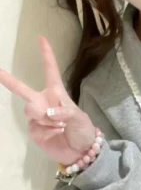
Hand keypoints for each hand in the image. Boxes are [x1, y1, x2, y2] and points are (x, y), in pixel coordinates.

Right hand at [0, 36, 95, 165]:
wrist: (80, 151)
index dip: (46, 55)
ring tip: (60, 125)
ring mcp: (37, 117)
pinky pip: (35, 127)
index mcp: (57, 93)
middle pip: (23, 90)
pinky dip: (47, 131)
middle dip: (8, 80)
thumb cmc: (83, 129)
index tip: (41, 38)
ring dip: (46, 118)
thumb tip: (48, 111)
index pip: (50, 70)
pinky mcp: (34, 131)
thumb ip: (65, 111)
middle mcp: (44, 101)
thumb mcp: (80, 118)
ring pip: (30, 110)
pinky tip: (56, 134)